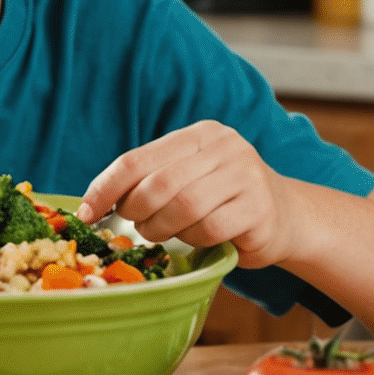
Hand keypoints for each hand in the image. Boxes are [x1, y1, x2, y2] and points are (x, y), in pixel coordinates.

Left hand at [77, 121, 305, 267]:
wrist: (287, 216)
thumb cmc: (223, 199)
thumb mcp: (189, 176)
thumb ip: (151, 180)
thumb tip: (93, 205)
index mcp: (198, 134)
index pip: (136, 159)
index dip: (104, 188)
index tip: (85, 213)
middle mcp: (224, 147)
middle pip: (157, 185)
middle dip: (136, 213)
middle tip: (135, 227)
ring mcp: (245, 176)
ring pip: (182, 208)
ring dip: (162, 230)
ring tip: (164, 234)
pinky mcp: (258, 209)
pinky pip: (208, 229)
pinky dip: (193, 240)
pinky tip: (197, 239)